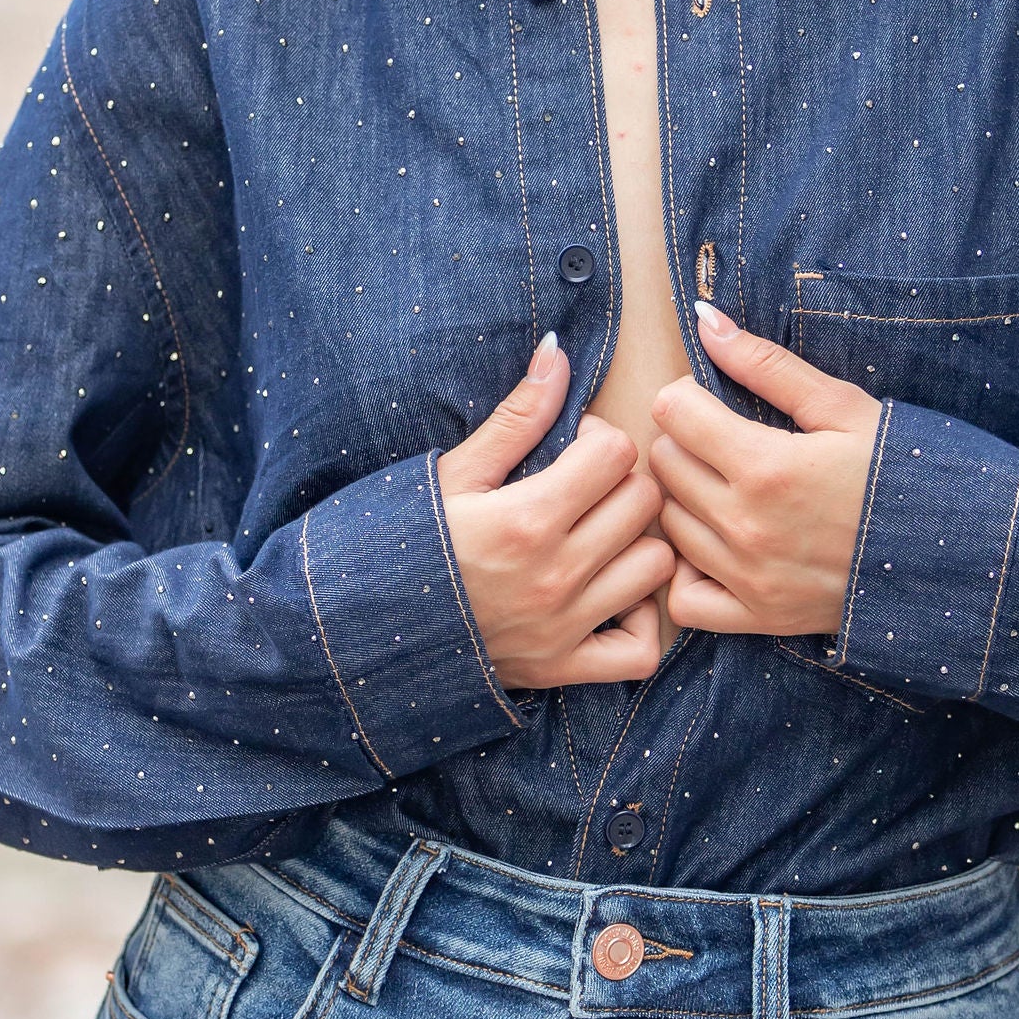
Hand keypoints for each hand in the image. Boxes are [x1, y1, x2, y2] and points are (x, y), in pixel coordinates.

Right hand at [439, 335, 674, 687]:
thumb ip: (517, 416)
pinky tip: (613, 596)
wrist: (363, 628)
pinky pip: (642, 651)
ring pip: (656, 567)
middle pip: (644, 503)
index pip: (618, 454)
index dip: (598, 440)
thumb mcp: (454, 473)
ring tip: (602, 537)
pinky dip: (640, 623)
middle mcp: (555, 575)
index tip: (570, 450)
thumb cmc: (405, 540)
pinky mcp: (561, 668)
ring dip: (637, 544)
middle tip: (585, 490)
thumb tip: (559, 350)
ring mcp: (562, 627)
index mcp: (527, 519)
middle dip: (620, 483)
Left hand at [650, 296, 881, 637]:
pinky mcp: (759, 619)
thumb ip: (766, 364)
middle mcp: (746, 527)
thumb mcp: (843, 406)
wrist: (961, 553)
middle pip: (664, 464)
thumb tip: (704, 318)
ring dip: (687, 500)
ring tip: (728, 488)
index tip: (718, 403)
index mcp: (766, 466)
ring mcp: (749, 579)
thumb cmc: (905, 470)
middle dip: (687, 442)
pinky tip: (716, 549)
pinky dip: (688, 573)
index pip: (671, 411)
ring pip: (669, 524)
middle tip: (727, 443)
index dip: (690, 396)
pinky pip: (684, 600)